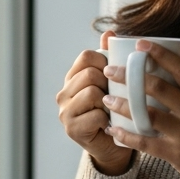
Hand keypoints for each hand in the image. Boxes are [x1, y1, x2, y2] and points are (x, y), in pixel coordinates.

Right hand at [56, 30, 133, 174]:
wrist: (113, 147)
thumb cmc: (115, 112)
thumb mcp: (113, 83)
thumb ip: (109, 58)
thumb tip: (110, 32)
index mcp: (72, 78)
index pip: (87, 56)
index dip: (106, 62)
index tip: (115, 75)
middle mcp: (63, 93)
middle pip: (89, 74)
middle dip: (108, 83)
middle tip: (115, 96)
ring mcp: (65, 112)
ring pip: (92, 93)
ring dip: (109, 102)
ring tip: (112, 110)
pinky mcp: (72, 129)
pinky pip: (96, 115)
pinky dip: (109, 119)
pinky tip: (110, 124)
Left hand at [101, 39, 179, 178]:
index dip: (161, 54)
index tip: (140, 44)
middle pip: (160, 88)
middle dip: (131, 77)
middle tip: (110, 70)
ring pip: (149, 115)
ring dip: (124, 105)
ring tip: (107, 98)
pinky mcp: (176, 154)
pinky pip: (146, 143)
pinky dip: (127, 136)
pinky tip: (113, 130)